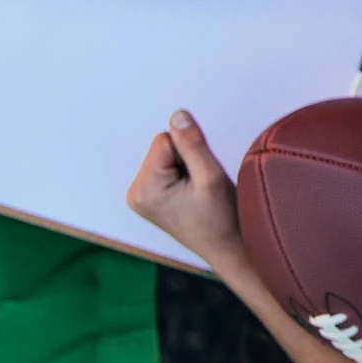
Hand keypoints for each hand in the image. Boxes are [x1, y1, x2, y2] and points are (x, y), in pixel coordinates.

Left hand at [127, 110, 241, 262]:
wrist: (226, 247)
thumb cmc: (220, 220)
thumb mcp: (210, 176)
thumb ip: (192, 143)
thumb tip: (178, 115)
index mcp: (144, 189)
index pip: (165, 139)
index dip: (190, 151)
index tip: (200, 176)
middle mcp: (135, 193)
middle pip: (163, 146)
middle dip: (186, 159)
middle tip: (199, 186)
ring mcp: (140, 196)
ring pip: (166, 155)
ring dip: (185, 167)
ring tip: (196, 192)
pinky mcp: (149, 197)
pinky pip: (165, 166)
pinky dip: (182, 175)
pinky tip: (190, 194)